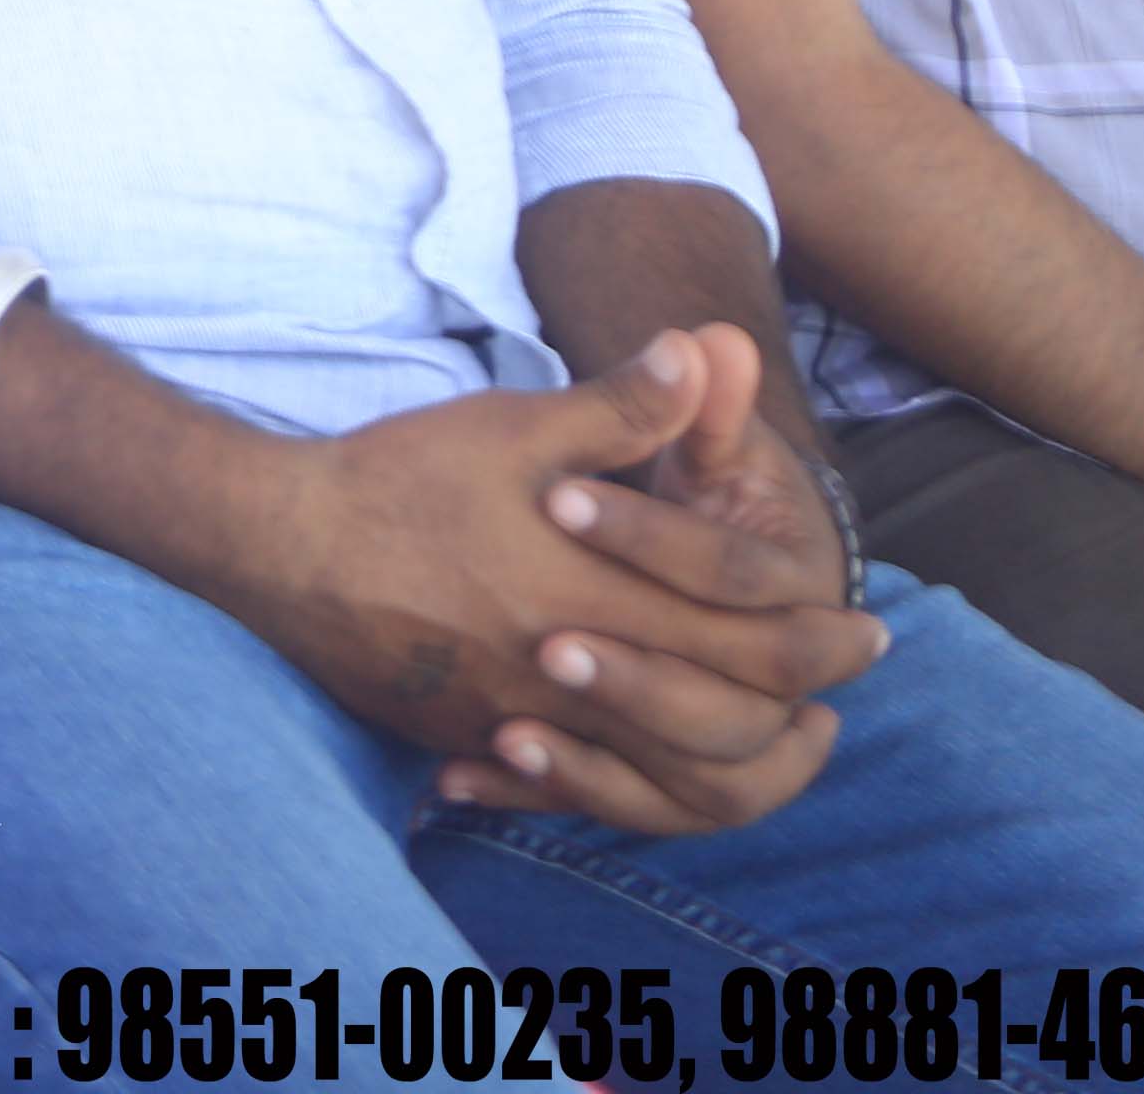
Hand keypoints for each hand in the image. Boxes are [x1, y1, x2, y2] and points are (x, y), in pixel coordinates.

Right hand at [220, 327, 881, 840]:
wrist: (276, 545)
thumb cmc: (398, 477)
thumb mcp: (512, 427)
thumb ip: (620, 406)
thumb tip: (704, 349)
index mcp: (594, 593)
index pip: (752, 643)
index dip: (822, 641)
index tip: (867, 630)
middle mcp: (569, 675)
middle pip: (725, 725)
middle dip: (798, 708)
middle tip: (837, 693)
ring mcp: (520, 722)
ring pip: (661, 783)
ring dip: (734, 767)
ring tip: (769, 740)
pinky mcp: (475, 743)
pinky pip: (576, 794)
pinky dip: (635, 789)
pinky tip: (652, 771)